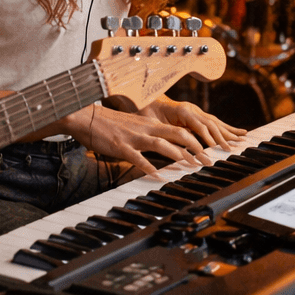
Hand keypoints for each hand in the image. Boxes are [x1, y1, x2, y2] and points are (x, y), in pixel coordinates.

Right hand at [61, 104, 225, 179]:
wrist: (85, 117)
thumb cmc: (108, 124)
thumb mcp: (132, 127)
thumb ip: (147, 135)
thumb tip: (161, 145)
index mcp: (150, 125)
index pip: (179, 130)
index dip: (196, 140)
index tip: (209, 150)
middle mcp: (146, 129)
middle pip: (178, 135)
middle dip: (196, 148)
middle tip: (209, 160)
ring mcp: (134, 138)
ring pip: (162, 145)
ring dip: (180, 156)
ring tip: (192, 167)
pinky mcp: (121, 147)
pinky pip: (138, 158)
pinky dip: (150, 168)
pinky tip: (159, 176)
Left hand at [140, 96, 246, 151]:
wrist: (145, 100)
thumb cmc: (147, 112)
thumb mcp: (152, 124)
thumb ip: (165, 133)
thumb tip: (176, 145)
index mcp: (182, 110)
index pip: (200, 126)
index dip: (208, 138)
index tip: (216, 149)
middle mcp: (192, 109)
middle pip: (212, 124)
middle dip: (222, 137)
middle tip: (231, 149)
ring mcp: (196, 111)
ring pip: (216, 122)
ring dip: (229, 132)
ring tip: (242, 139)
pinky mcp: (197, 114)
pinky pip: (214, 122)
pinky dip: (227, 128)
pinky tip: (237, 132)